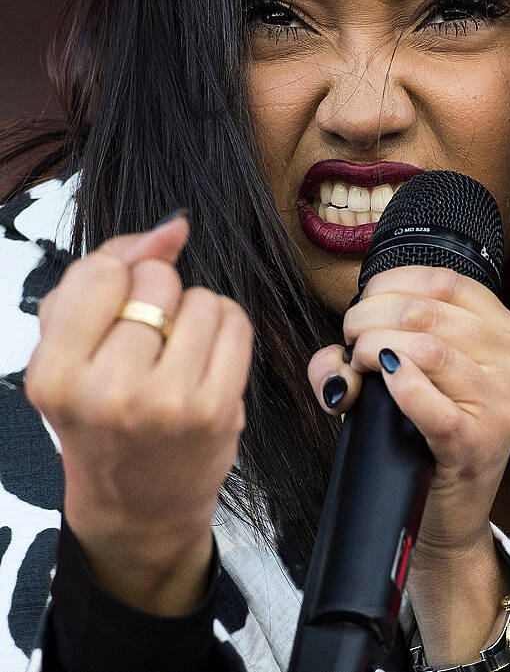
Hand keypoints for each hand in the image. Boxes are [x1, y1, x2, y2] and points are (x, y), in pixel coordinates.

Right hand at [25, 214, 252, 614]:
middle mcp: (107, 392)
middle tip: (144, 344)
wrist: (138, 504)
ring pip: (201, 298)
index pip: (102, 271)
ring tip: (174, 356)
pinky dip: (225, 328)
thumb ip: (105, 271)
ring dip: (194, 313)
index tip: (114, 313)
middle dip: (156, 295)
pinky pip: (235, 321)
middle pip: (156, 278)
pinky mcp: (217, 410)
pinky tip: (205, 361)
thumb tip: (173, 227)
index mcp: (52, 374)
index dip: (117, 279)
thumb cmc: (100, 414)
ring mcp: (167, 404)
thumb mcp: (70, 346)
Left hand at [308, 266, 509, 662]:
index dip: (389, 284)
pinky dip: (396, 385)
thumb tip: (332, 358)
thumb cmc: (427, 432)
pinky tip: (382, 382)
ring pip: (425, 347)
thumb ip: (373, 343)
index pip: (446, 280)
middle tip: (351, 340)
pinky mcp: (478, 442)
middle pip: (426, 311)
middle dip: (369, 318)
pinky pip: (428, 399)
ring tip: (358, 363)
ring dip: (372, 347)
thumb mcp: (414, 373)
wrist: (447, 513)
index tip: (364, 304)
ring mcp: (504, 404)